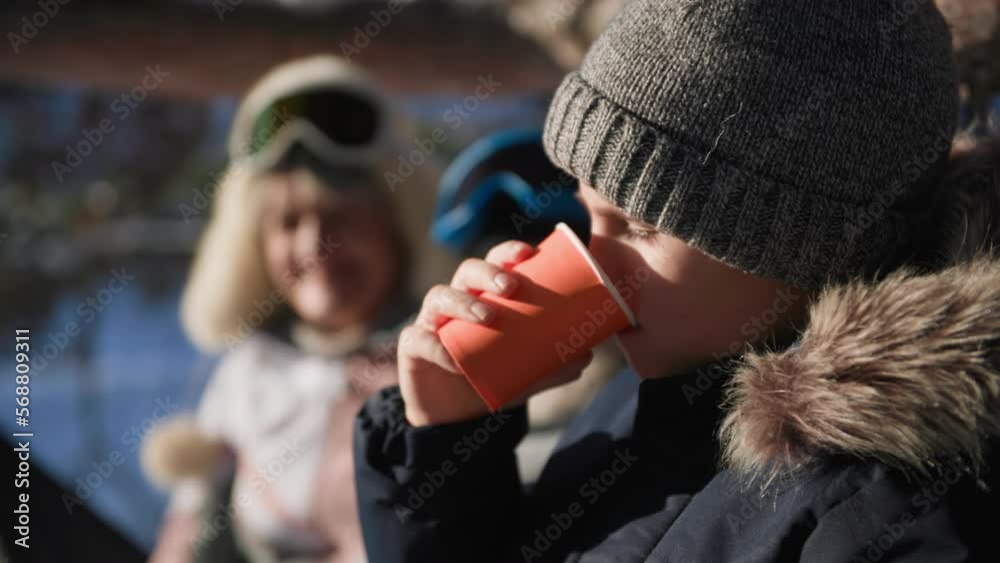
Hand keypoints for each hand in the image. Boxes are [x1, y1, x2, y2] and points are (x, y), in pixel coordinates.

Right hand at [398, 240, 592, 425]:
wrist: (453, 415)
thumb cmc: (488, 377)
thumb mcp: (525, 372)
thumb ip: (552, 365)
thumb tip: (588, 356)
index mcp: (483, 295)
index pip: (494, 262)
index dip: (508, 252)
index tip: (529, 254)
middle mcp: (457, 300)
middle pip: (467, 272)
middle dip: (488, 272)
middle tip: (510, 287)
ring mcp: (432, 321)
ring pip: (440, 296)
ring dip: (463, 303)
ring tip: (487, 317)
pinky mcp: (413, 346)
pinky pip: (419, 340)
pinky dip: (435, 347)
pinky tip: (452, 359)